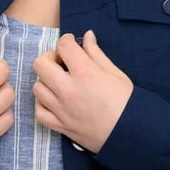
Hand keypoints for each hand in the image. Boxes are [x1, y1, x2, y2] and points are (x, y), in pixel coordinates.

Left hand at [32, 30, 132, 152]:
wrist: (131, 133)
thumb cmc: (127, 103)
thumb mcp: (115, 73)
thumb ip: (96, 53)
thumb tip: (87, 36)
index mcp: (85, 73)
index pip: (63, 46)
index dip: (67, 40)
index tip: (71, 44)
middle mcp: (69, 90)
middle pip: (40, 64)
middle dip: (49, 58)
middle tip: (61, 62)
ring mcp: (62, 110)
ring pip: (37, 87)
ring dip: (45, 81)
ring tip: (58, 82)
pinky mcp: (61, 126)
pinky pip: (40, 113)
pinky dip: (43, 105)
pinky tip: (53, 101)